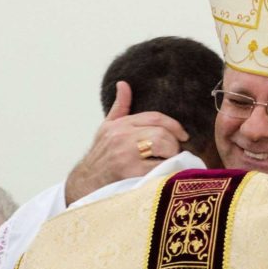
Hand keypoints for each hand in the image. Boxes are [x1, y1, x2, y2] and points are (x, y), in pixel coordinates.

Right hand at [65, 81, 188, 204]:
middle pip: (160, 132)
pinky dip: (167, 170)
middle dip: (173, 143)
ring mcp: (125, 155)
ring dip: (172, 155)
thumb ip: (120, 107)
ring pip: (161, 145)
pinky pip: (157, 167)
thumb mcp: (106, 129)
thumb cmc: (100, 157)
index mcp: (120, 125)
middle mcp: (122, 137)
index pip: (154, 117)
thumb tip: (123, 84)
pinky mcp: (129, 173)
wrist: (84, 184)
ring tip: (170, 162)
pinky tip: (166, 174)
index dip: (173, 125)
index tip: (182, 135)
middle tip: (174, 153)